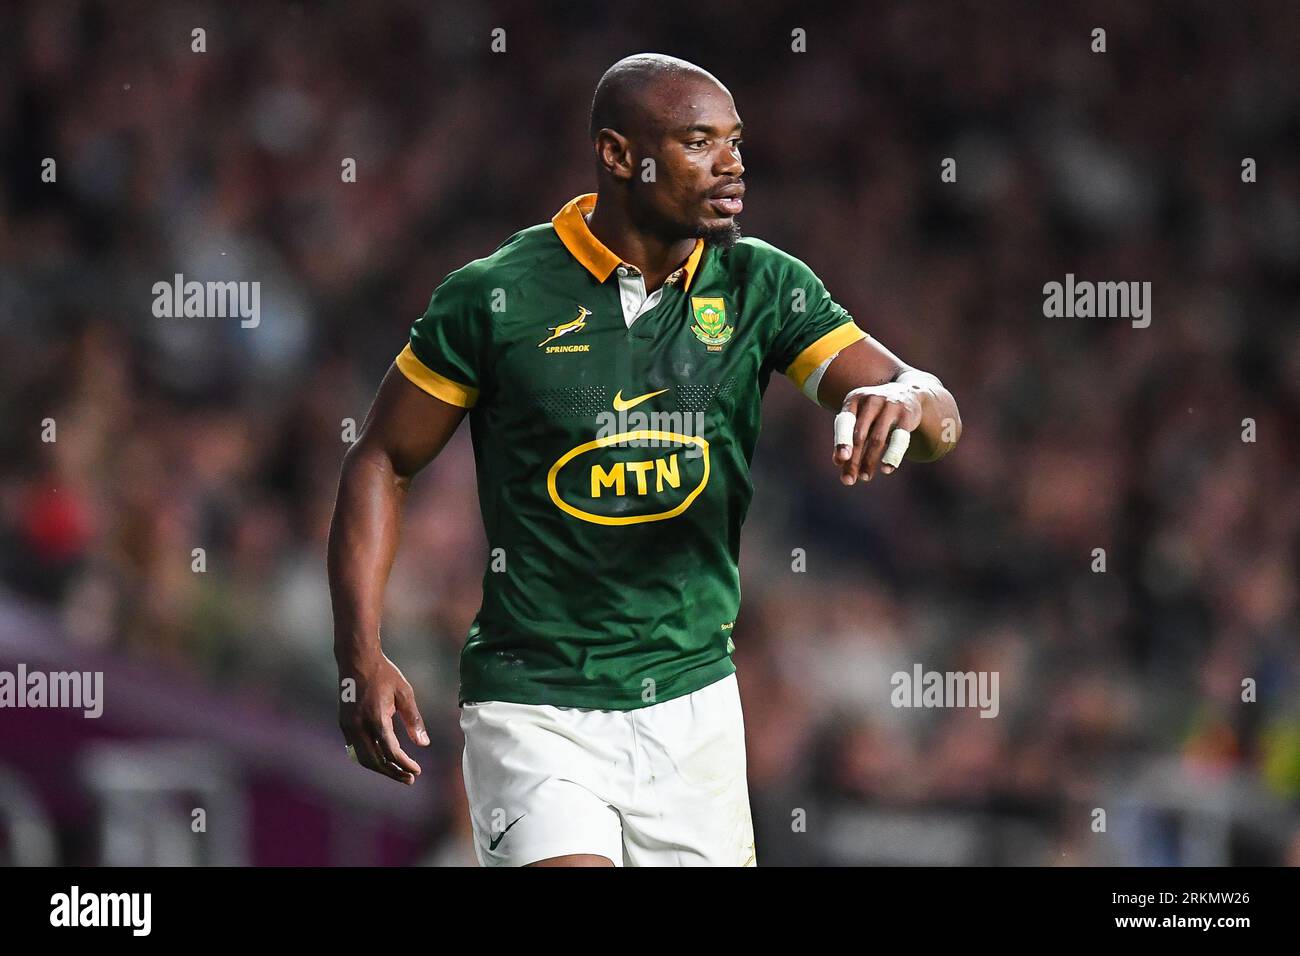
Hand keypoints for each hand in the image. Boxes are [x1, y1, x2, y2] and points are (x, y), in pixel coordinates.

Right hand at [338, 652, 429, 784]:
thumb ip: (414, 720)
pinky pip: (355, 749)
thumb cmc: (384, 674)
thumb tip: (424, 744)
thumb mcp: (404, 693)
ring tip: (397, 773)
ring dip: (381, 768)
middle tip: (409, 779)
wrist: (356, 660)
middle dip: (393, 772)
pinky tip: (382, 759)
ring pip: (363, 758)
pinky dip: (369, 758)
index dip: (404, 764)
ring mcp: (348, 726)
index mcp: (376, 718)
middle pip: (375, 761)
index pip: (391, 751)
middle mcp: (359, 726)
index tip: (417, 771)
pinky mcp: (344, 724)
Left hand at [831, 383, 922, 484]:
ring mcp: (891, 406)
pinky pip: (899, 439)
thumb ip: (847, 437)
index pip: (845, 422)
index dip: (842, 441)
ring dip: (870, 461)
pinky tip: (886, 469)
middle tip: (848, 480)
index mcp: (854, 399)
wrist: (908, 393)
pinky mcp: (907, 416)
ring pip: (878, 439)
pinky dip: (892, 455)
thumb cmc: (874, 411)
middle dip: (854, 459)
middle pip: (860, 434)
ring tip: (865, 477)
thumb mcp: (858, 418)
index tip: (841, 460)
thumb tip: (838, 462)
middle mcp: (872, 400)